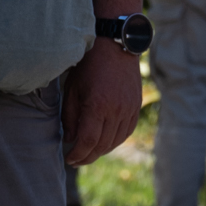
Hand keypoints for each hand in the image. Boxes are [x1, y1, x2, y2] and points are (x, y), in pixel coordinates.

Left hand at [62, 37, 142, 167]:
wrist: (115, 45)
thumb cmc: (88, 65)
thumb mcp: (72, 89)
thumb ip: (70, 116)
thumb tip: (70, 139)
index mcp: (97, 106)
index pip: (88, 141)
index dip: (78, 154)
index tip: (69, 159)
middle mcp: (116, 110)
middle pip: (102, 145)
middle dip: (88, 156)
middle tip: (76, 160)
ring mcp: (129, 109)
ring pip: (116, 141)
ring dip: (101, 150)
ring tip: (89, 152)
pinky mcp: (136, 106)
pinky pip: (126, 131)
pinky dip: (115, 140)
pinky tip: (105, 141)